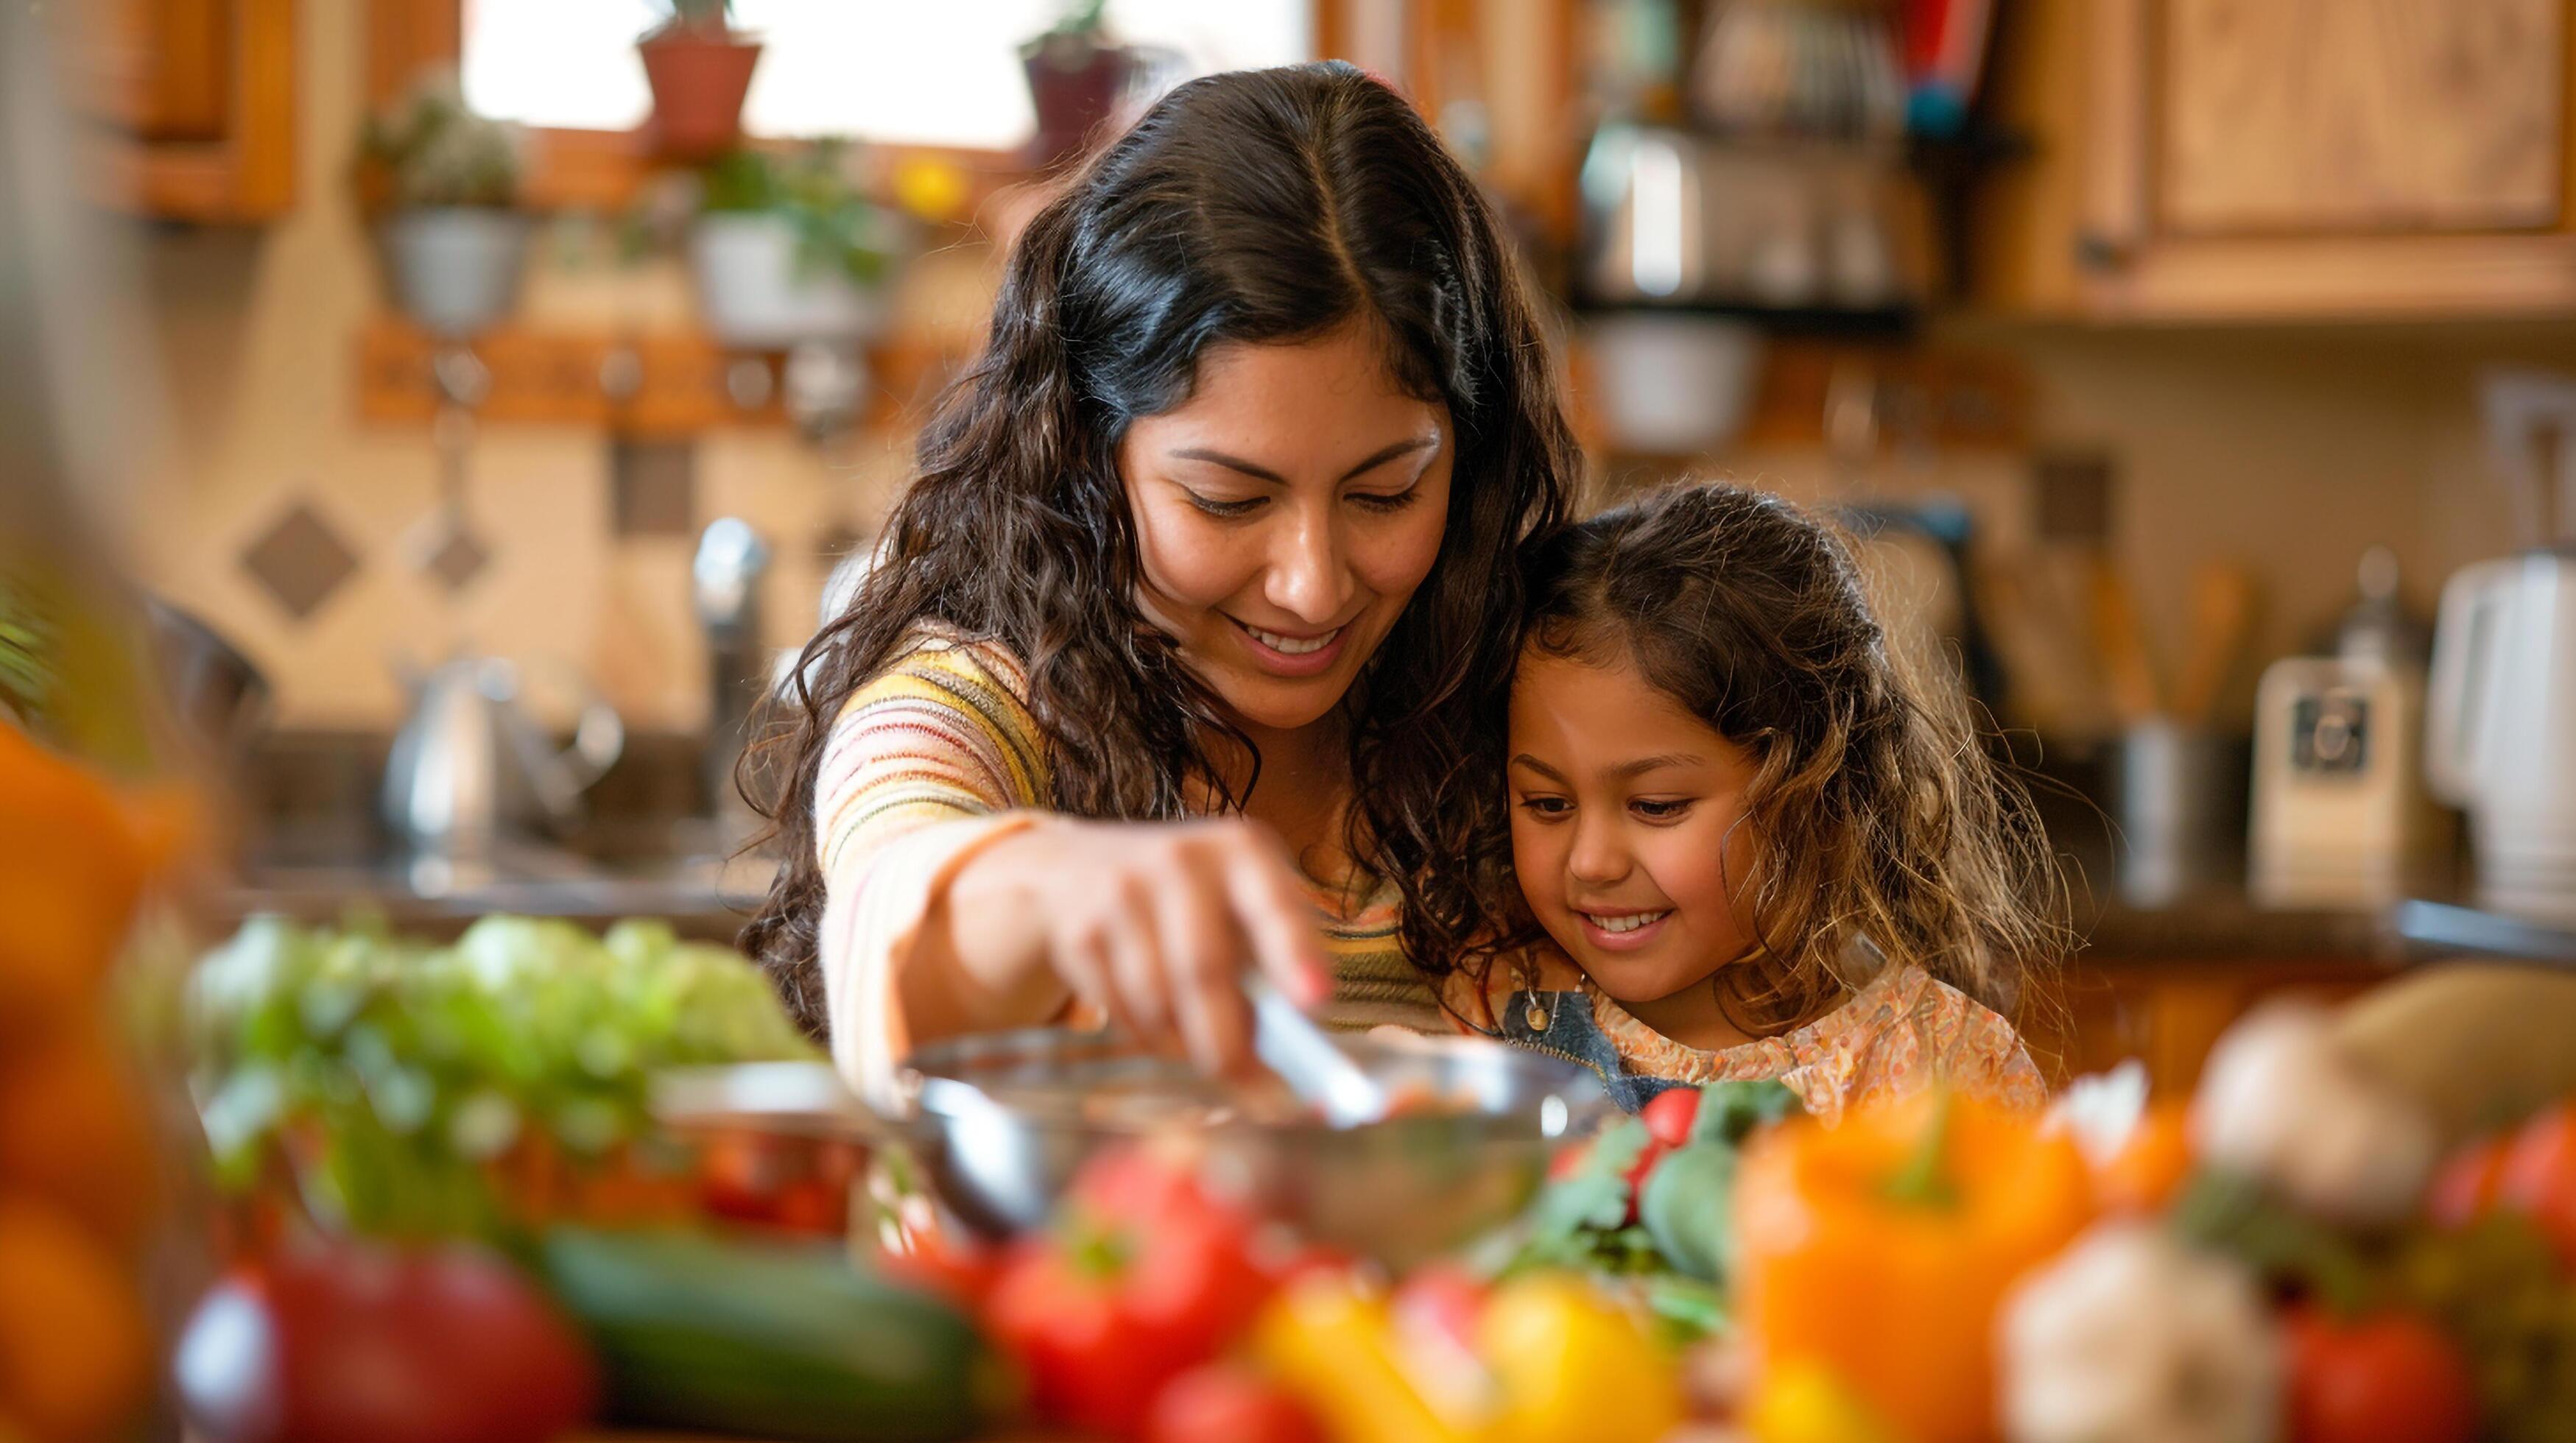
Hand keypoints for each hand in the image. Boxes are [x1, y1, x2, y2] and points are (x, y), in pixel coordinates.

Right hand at [957, 817, 1334, 1073]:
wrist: (1071, 867)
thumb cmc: (1191, 902)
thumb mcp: (1239, 906)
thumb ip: (1272, 963)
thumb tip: (1297, 1049)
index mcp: (1241, 851)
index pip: (1274, 903)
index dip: (1296, 954)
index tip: (1317, 1003)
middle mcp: (1181, 860)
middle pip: (1205, 968)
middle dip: (1232, 1043)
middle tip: (1260, 1094)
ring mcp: (1122, 892)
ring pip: (1159, 1001)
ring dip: (1186, 1046)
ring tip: (1207, 1053)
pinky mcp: (1082, 931)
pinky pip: (1121, 1010)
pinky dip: (1147, 1037)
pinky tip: (1159, 1027)